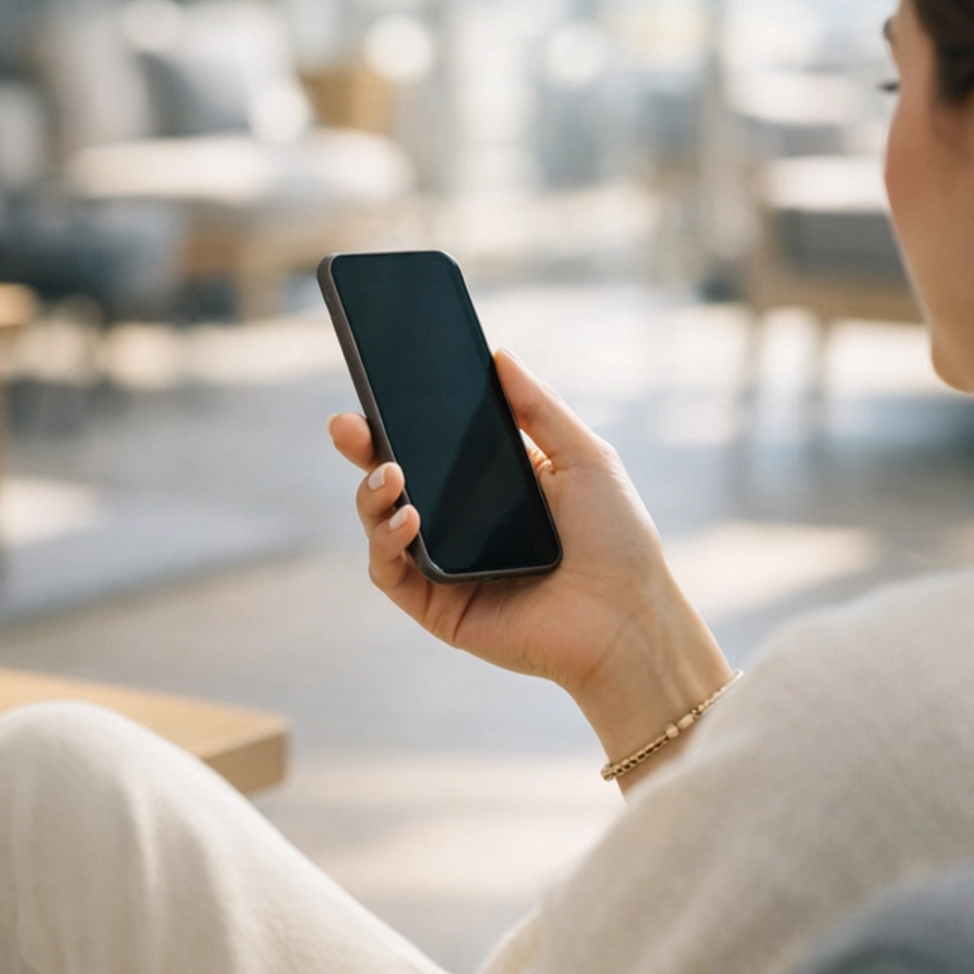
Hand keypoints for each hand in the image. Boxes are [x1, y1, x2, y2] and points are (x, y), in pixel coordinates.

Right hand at [329, 350, 731, 771]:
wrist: (628, 618)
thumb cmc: (618, 540)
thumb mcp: (584, 456)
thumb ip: (538, 406)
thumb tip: (498, 354)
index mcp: (490, 484)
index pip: (431, 444)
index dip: (397, 418)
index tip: (375, 385)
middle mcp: (459, 523)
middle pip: (393, 479)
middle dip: (362, 449)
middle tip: (346, 426)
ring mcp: (444, 566)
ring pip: (380, 524)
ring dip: (371, 495)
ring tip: (391, 475)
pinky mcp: (437, 607)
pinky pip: (390, 573)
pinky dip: (386, 543)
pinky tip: (408, 519)